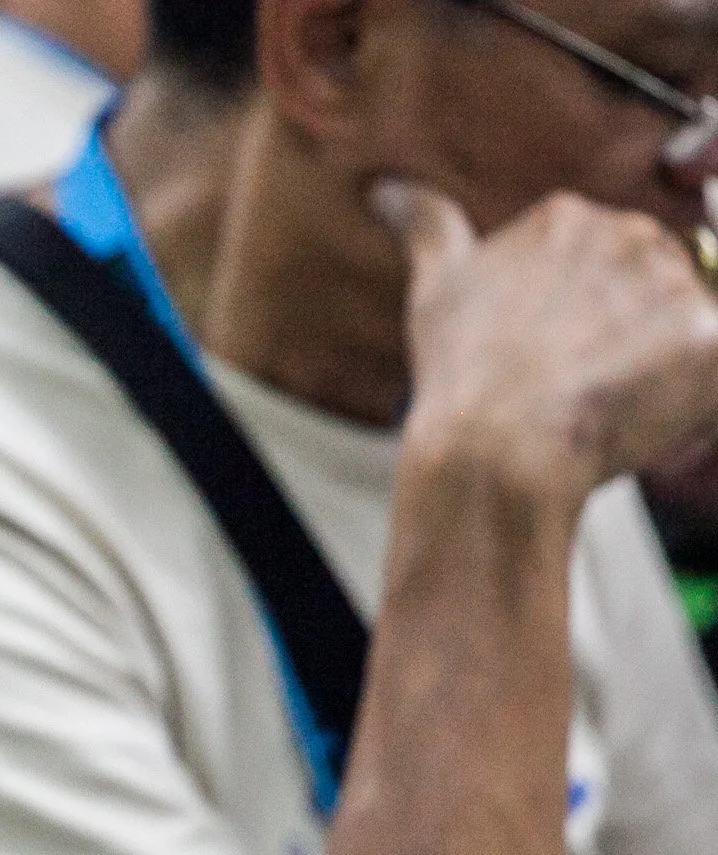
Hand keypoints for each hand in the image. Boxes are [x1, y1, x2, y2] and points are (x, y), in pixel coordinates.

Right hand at [375, 179, 717, 501]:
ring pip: (680, 328)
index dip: (572, 314)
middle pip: (645, 285)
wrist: (496, 448)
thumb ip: (426, 225)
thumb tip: (386, 189)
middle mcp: (627, 234)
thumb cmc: (462, 374)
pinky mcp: (710, 338)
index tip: (547, 349)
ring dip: (653, 365)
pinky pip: (709, 369)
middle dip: (621, 333)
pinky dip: (684, 397)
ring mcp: (673, 284)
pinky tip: (635, 414)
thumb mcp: (435, 288)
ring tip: (602, 401)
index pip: (592, 259)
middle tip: (575, 380)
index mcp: (564, 218)